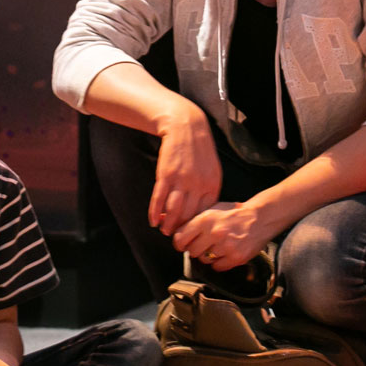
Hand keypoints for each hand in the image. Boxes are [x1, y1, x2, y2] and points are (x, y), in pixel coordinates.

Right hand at [150, 107, 222, 235]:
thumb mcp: (212, 169)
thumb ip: (209, 189)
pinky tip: (152, 220)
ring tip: (163, 231)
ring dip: (167, 223)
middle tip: (175, 238)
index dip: (196, 226)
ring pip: (174, 210)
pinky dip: (155, 212)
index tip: (191, 234)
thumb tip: (204, 211)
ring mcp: (182, 180)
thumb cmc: (198, 150)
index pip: (205, 213)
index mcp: (212, 184)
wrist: (185, 127)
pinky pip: (159, 198)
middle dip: (181, 229)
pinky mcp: (166, 175)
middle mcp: (198, 184)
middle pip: (189, 215)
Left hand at [173, 202, 269, 270]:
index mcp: (205, 219)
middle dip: (194, 249)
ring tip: (216, 246)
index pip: (180, 238)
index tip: (182, 244)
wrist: (260, 217)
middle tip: (202, 245)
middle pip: (191, 251)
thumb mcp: (211, 209)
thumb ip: (192, 219)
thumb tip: (163, 220)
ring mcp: (226, 246)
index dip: (179, 243)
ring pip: (204, 260)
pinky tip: (224, 253)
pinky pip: (217, 267)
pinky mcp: (236, 258)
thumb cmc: (233, 213)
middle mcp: (214, 233)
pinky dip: (219, 263)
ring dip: (207, 256)